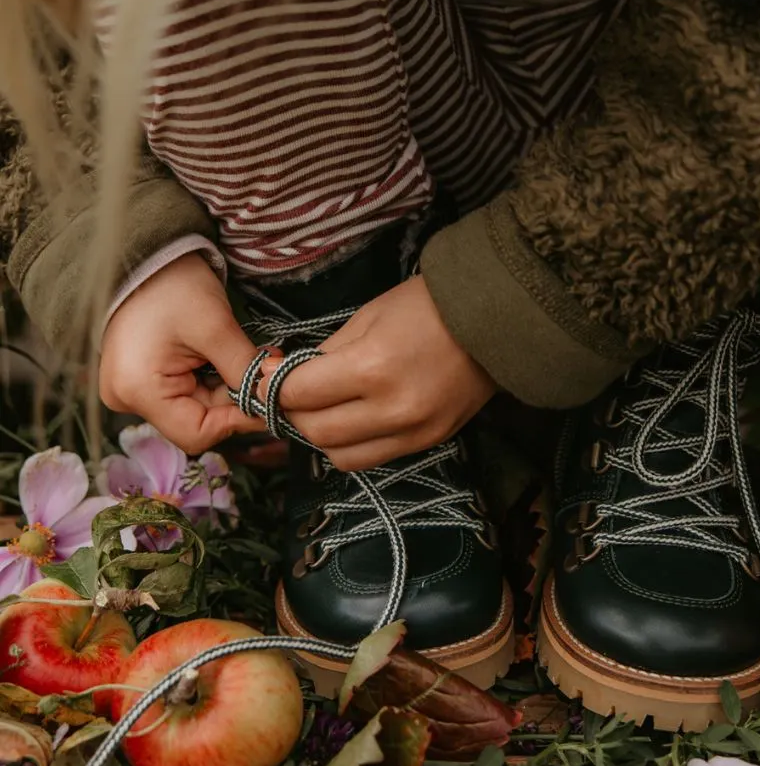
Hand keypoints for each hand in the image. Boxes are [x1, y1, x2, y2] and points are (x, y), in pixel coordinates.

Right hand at [100, 254, 265, 452]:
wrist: (145, 254)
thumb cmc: (174, 285)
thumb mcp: (216, 327)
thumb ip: (244, 369)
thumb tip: (273, 397)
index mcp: (138, 390)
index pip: (197, 434)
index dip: (237, 420)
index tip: (268, 396)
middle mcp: (126, 399)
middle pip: (195, 421)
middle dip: (234, 398)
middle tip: (264, 367)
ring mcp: (130, 389)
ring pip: (193, 408)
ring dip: (224, 387)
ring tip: (247, 356)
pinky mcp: (139, 378)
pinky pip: (182, 392)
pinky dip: (209, 379)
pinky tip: (224, 356)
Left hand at [259, 275, 496, 470]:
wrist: (496, 321)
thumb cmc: (426, 306)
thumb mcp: (367, 317)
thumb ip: (326, 355)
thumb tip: (284, 379)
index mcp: (372, 367)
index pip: (298, 394)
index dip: (268, 388)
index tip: (258, 379)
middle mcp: (391, 410)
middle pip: (314, 432)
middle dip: (289, 413)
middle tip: (283, 394)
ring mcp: (413, 432)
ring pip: (340, 457)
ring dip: (318, 436)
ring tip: (317, 410)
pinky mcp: (429, 443)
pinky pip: (372, 458)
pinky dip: (351, 444)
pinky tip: (350, 420)